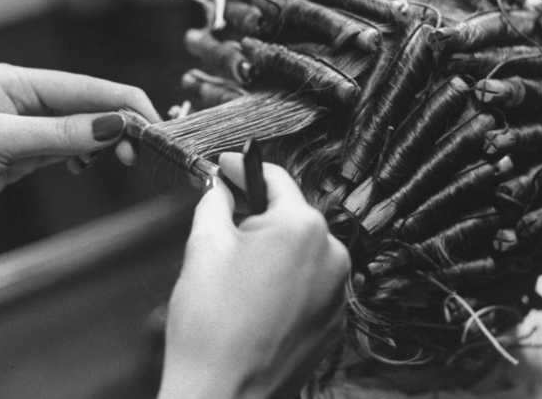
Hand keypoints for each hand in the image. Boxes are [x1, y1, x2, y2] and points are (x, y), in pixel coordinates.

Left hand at [0, 63, 158, 257]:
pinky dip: (82, 157)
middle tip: (139, 150)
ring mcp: (23, 127)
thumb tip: (115, 124)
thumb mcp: (0, 144)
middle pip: (86, 105)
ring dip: (102, 142)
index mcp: (13, 82)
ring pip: (79, 129)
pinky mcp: (21, 155)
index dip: (122, 102)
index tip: (153, 122)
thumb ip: (60, 134)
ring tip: (120, 160)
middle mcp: (21, 99)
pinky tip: (84, 166)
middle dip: (116, 125)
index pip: (83, 86)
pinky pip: (65, 149)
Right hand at [158, 153, 349, 398]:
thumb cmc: (211, 326)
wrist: (225, 397)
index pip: (274, 179)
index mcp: (302, 228)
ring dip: (272, 250)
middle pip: (291, 216)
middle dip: (257, 214)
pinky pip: (310, 284)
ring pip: (301, 251)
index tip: (227, 167)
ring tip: (236, 273)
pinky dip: (286, 281)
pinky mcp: (335, 322)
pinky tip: (256, 299)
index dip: (244, 169)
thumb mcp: (204, 246)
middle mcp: (332, 255)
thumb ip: (215, 203)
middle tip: (222, 224)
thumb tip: (220, 187)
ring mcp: (338, 292)